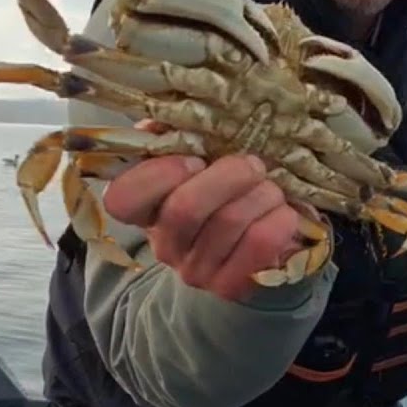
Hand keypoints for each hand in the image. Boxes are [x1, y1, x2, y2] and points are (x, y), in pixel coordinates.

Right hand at [102, 130, 304, 301]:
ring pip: (230, 222)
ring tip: (272, 188)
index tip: (196, 158)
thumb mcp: (200, 161)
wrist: (259, 243)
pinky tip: (284, 212)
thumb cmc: (226, 191)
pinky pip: (259, 246)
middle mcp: (164, 244)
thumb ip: (178, 137)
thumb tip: (165, 119)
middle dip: (229, 176)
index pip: (122, 199)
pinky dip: (279, 220)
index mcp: (146, 209)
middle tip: (253, 164)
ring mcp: (195, 271)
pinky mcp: (229, 286)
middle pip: (186, 208)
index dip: (159, 175)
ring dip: (262, 194)